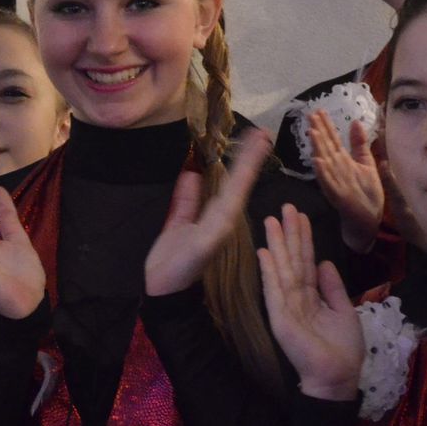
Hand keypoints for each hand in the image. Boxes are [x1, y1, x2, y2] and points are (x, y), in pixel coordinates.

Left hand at [145, 130, 270, 296]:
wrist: (163, 291)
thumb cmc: (172, 262)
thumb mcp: (178, 223)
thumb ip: (187, 200)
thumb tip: (192, 173)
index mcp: (216, 217)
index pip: (232, 183)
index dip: (244, 160)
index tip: (255, 137)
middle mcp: (222, 222)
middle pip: (239, 185)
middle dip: (250, 160)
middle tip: (263, 134)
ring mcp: (218, 232)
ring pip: (234, 195)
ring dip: (246, 170)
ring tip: (256, 146)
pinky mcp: (208, 242)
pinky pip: (221, 216)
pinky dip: (232, 198)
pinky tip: (240, 180)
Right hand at [257, 205, 363, 400]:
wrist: (337, 377)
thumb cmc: (343, 349)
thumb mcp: (343, 310)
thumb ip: (332, 287)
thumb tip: (325, 262)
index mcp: (311, 297)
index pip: (306, 261)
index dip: (303, 239)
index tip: (300, 215)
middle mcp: (296, 298)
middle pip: (292, 260)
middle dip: (288, 233)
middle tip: (285, 206)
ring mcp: (286, 307)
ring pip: (282, 269)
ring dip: (277, 244)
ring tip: (271, 220)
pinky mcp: (280, 318)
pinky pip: (274, 290)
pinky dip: (269, 271)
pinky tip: (264, 252)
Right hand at [309, 112, 383, 252]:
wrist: (369, 218)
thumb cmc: (366, 192)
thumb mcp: (366, 163)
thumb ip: (360, 144)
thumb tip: (356, 122)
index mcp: (343, 161)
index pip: (332, 140)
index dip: (326, 125)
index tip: (319, 110)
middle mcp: (336, 169)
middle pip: (326, 147)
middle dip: (319, 131)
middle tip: (310, 115)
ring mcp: (335, 182)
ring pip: (324, 162)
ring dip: (318, 148)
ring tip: (312, 132)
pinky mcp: (338, 195)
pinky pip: (328, 183)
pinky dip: (322, 173)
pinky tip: (317, 162)